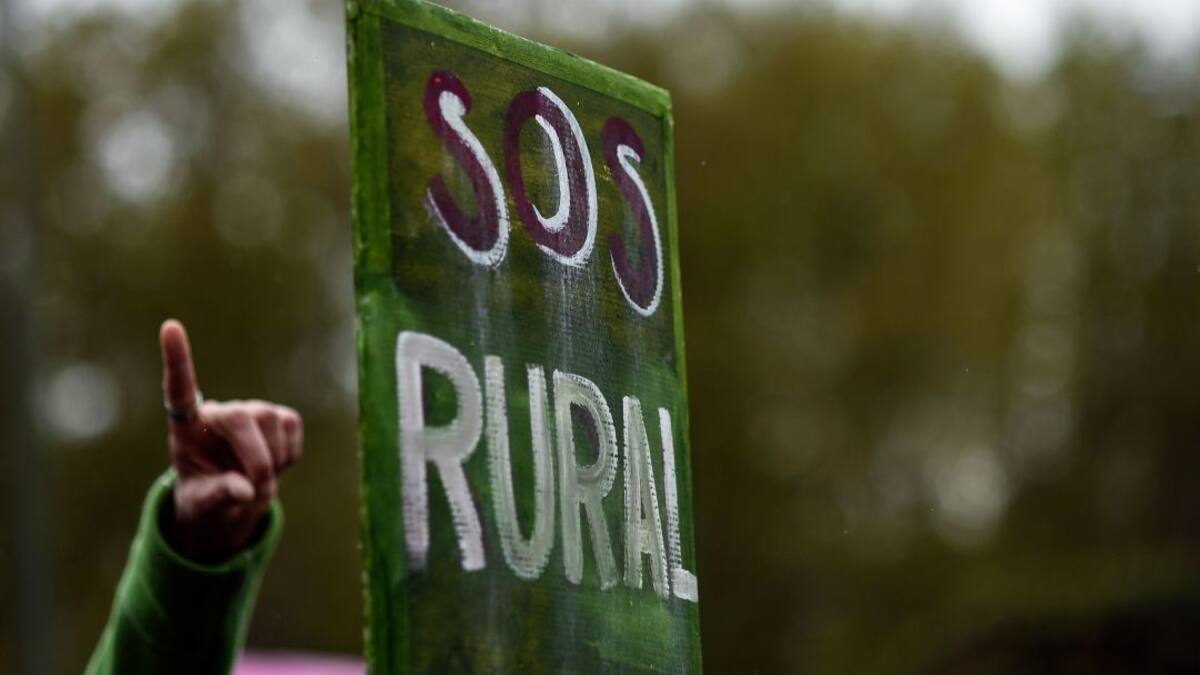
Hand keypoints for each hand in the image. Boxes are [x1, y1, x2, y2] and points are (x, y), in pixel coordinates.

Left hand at [159, 319, 302, 561]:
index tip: (170, 327)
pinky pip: (291, 428)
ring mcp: (251, 410)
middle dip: (256, 458)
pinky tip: (274, 466)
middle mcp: (219, 411)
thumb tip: (245, 489)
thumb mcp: (201, 504)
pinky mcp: (279, 416)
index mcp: (187, 428)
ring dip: (272, 461)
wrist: (235, 498)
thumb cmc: (207, 496)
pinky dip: (288, 456)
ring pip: (271, 420)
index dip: (177, 359)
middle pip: (242, 417)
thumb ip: (218, 496)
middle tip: (257, 492)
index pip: (178, 388)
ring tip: (259, 482)